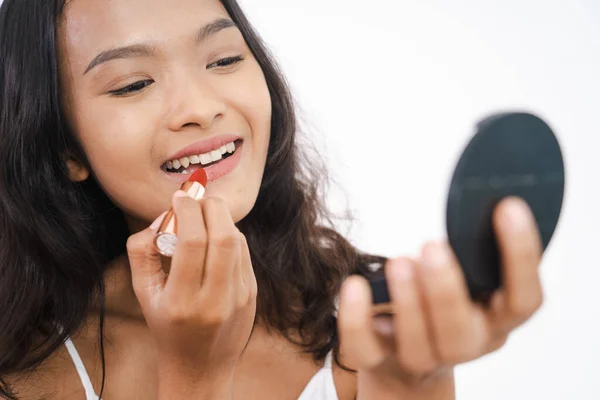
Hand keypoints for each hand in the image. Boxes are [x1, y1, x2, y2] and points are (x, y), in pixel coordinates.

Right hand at [126, 191, 257, 398]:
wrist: (201, 366)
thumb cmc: (167, 326)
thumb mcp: (144, 293)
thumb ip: (142, 252)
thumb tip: (162, 217)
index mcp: (182, 302)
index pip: (191, 242)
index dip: (186, 211)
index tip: (179, 197)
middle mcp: (215, 300)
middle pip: (222, 236)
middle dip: (210, 206)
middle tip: (197, 197)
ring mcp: (239, 297)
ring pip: (236, 241)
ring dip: (221, 218)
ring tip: (205, 212)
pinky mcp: (252, 293)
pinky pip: (243, 252)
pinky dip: (230, 234)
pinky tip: (216, 233)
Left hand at [338, 197, 543, 397]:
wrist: (407, 358)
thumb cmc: (441, 300)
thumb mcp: (466, 276)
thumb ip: (470, 252)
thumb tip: (466, 200)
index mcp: (497, 319)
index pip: (524, 298)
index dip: (521, 255)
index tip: (507, 207)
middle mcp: (466, 344)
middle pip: (462, 332)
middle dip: (446, 290)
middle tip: (431, 246)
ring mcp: (422, 359)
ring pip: (418, 344)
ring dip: (408, 301)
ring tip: (398, 261)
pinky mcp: (380, 361)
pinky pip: (364, 349)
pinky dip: (356, 319)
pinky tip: (355, 285)